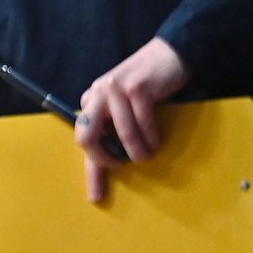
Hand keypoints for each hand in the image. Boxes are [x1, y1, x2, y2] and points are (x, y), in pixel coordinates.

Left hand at [77, 37, 188, 202]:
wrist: (167, 55)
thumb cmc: (147, 86)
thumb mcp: (123, 106)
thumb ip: (113, 126)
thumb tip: (113, 160)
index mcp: (91, 101)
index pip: (84, 139)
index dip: (92, 170)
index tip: (96, 197)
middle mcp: (97, 94)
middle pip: (87, 135)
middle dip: (106, 158)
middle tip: (124, 165)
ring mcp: (115, 90)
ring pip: (122, 134)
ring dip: (138, 151)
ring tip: (147, 156)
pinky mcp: (137, 88)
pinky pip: (143, 124)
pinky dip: (152, 138)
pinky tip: (156, 141)